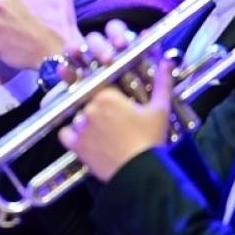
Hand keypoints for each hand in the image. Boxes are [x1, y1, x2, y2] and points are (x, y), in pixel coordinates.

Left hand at [58, 55, 173, 181]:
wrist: (140, 172)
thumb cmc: (151, 140)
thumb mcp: (160, 109)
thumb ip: (162, 82)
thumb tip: (168, 61)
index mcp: (107, 95)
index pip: (99, 84)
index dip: (106, 92)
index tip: (112, 101)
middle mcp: (90, 108)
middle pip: (88, 101)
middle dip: (99, 108)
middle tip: (114, 121)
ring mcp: (80, 126)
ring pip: (77, 116)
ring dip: (87, 122)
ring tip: (105, 133)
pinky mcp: (75, 145)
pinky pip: (65, 133)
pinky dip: (72, 135)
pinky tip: (87, 139)